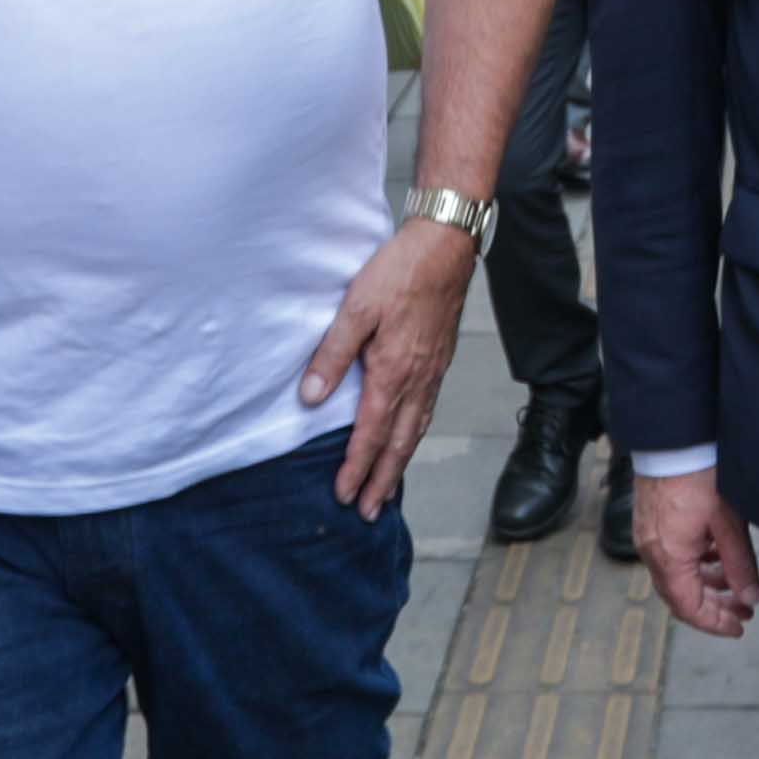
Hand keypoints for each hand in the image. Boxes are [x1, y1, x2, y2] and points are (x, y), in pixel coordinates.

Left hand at [303, 219, 483, 510]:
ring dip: (399, 464)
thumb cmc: (400, 271)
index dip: (357, 467)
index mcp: (393, 371)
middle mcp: (418, 380)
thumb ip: (332, 355)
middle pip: (398, 444)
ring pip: (416, 431)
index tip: (343, 495)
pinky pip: (427, 412)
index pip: (371, 433)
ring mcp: (433, 373)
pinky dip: (415, 436)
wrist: (446, 247)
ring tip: (387, 488)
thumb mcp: (356, 309)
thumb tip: (311, 398)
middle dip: (382, 481)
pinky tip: (408, 437)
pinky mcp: (440, 361)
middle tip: (368, 511)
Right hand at [629, 463, 758, 636]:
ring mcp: (649, 536)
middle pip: (680, 596)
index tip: (739, 626)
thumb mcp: (729, 525)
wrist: (675, 438)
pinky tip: (717, 557)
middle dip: (714, 607)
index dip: (715, 623)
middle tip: (744, 610)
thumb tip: (750, 597)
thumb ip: (739, 565)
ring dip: (706, 585)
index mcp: (670, 557)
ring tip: (736, 584)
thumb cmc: (701, 475)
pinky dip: (695, 564)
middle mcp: (652, 551)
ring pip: (677, 576)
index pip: (689, 607)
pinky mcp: (652, 522)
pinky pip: (672, 556)